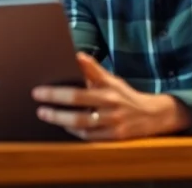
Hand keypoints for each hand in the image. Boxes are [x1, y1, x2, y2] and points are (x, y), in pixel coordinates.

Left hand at [31, 53, 190, 140]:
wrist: (153, 115)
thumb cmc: (125, 95)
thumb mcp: (111, 79)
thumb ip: (93, 69)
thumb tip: (77, 55)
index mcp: (108, 88)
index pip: (79, 88)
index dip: (58, 91)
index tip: (39, 90)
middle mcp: (111, 105)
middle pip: (79, 106)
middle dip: (56, 106)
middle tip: (38, 104)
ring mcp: (114, 122)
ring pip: (83, 124)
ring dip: (62, 120)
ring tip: (46, 115)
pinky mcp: (116, 137)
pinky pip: (91, 136)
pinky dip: (76, 132)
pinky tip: (65, 126)